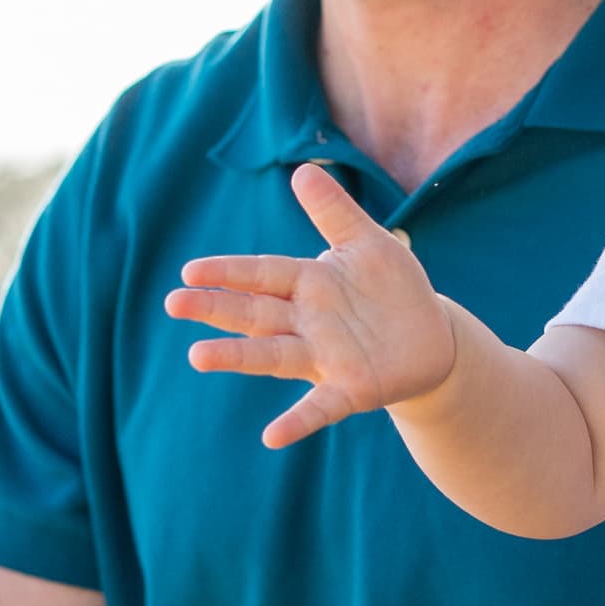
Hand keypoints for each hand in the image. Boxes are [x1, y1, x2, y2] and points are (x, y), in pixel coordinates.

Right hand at [165, 165, 455, 448]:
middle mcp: (306, 322)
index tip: (190, 271)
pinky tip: (271, 436)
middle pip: (255, 314)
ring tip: (197, 356)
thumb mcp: (368, 243)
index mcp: (308, 282)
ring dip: (237, 357)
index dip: (229, 273)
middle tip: (173, 304)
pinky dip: (297, 420)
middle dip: (217, 308)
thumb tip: (303, 169)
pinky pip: (318, 407)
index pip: (262, 274)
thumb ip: (334, 212)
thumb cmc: (391, 288)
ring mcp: (324, 358)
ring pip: (273, 356)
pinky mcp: (348, 389)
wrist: (431, 336)